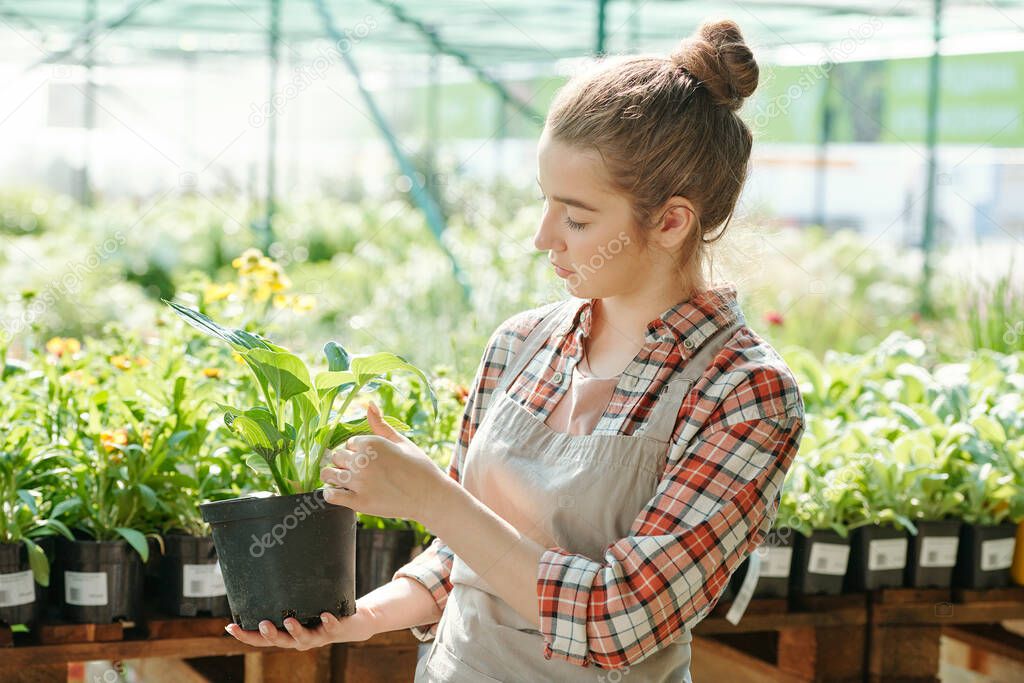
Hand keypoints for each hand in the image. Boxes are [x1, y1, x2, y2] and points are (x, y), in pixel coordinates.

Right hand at [224, 606, 374, 650]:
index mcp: (287, 635)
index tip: (231, 627)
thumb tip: (264, 573)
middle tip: (261, 624)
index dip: (246, 635)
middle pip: (281, 642)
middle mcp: (300, 639)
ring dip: (295, 630)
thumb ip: (284, 598)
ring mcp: (318, 636)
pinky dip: (328, 621)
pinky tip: (325, 614)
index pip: (262, 639)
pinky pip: (332, 627)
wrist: (352, 623)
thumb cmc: (320, 612)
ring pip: (304, 638)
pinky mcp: (336, 629)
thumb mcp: (300, 605)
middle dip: (269, 635)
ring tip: (288, 620)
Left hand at [320, 401, 444, 521]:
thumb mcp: (401, 441)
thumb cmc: (418, 466)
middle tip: (359, 471)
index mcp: (372, 443)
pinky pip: (331, 496)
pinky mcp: (359, 502)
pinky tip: (341, 493)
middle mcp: (362, 461)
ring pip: (328, 474)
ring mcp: (360, 482)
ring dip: (333, 476)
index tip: (368, 459)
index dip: (356, 450)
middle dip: (345, 463)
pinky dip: (331, 494)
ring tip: (345, 481)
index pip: (349, 443)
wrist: (430, 495)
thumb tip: (369, 404)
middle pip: (336, 457)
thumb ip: (380, 425)